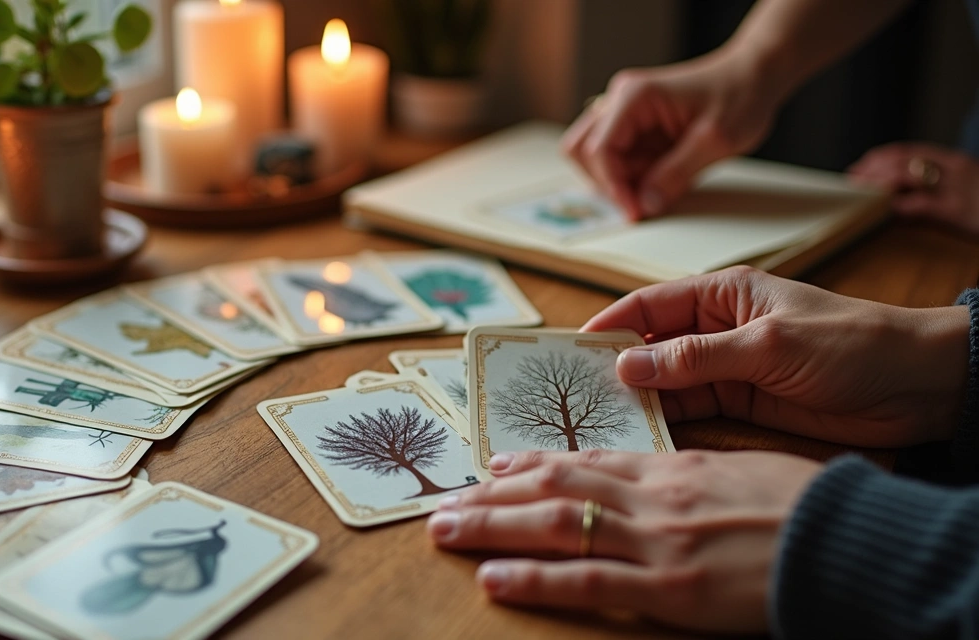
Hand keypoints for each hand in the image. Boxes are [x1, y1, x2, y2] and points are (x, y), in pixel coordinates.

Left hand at [427, 449, 821, 633]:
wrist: (850, 539)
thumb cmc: (808, 505)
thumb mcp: (744, 470)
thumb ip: (693, 473)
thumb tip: (662, 475)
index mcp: (671, 469)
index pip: (584, 460)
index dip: (531, 464)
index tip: (493, 465)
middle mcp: (651, 499)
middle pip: (553, 488)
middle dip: (491, 496)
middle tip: (442, 501)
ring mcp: (655, 542)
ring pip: (554, 525)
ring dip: (491, 526)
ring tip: (444, 529)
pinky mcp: (668, 589)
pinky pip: (587, 582)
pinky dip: (533, 581)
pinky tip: (493, 580)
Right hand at [563, 49, 781, 220]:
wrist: (754, 77)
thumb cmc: (740, 95)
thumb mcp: (715, 140)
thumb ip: (677, 173)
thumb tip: (646, 204)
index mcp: (634, 97)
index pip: (599, 149)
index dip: (613, 186)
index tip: (636, 210)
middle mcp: (620, 102)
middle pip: (583, 151)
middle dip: (607, 183)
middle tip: (640, 204)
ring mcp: (625, 115)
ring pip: (595, 159)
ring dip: (618, 182)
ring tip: (654, 191)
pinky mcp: (635, 129)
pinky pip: (618, 160)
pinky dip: (632, 179)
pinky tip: (661, 181)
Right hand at [582, 266, 970, 447]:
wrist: (920, 386)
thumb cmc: (853, 345)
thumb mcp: (769, 346)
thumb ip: (697, 357)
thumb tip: (629, 366)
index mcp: (723, 293)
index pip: (648, 304)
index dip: (607, 325)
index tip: (570, 351)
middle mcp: (716, 328)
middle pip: (648, 345)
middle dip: (613, 366)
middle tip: (570, 394)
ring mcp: (726, 367)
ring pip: (664, 382)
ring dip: (635, 399)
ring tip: (595, 420)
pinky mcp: (740, 404)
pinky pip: (689, 410)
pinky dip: (663, 422)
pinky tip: (636, 435)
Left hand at [848, 142, 978, 234]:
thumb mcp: (966, 195)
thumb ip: (936, 197)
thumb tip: (899, 208)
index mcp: (956, 162)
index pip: (909, 151)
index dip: (879, 158)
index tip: (858, 167)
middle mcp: (954, 169)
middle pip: (902, 161)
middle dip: (871, 171)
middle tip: (851, 183)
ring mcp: (957, 188)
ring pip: (906, 176)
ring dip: (877, 185)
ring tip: (859, 195)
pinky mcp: (958, 211)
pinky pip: (919, 205)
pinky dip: (896, 207)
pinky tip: (881, 212)